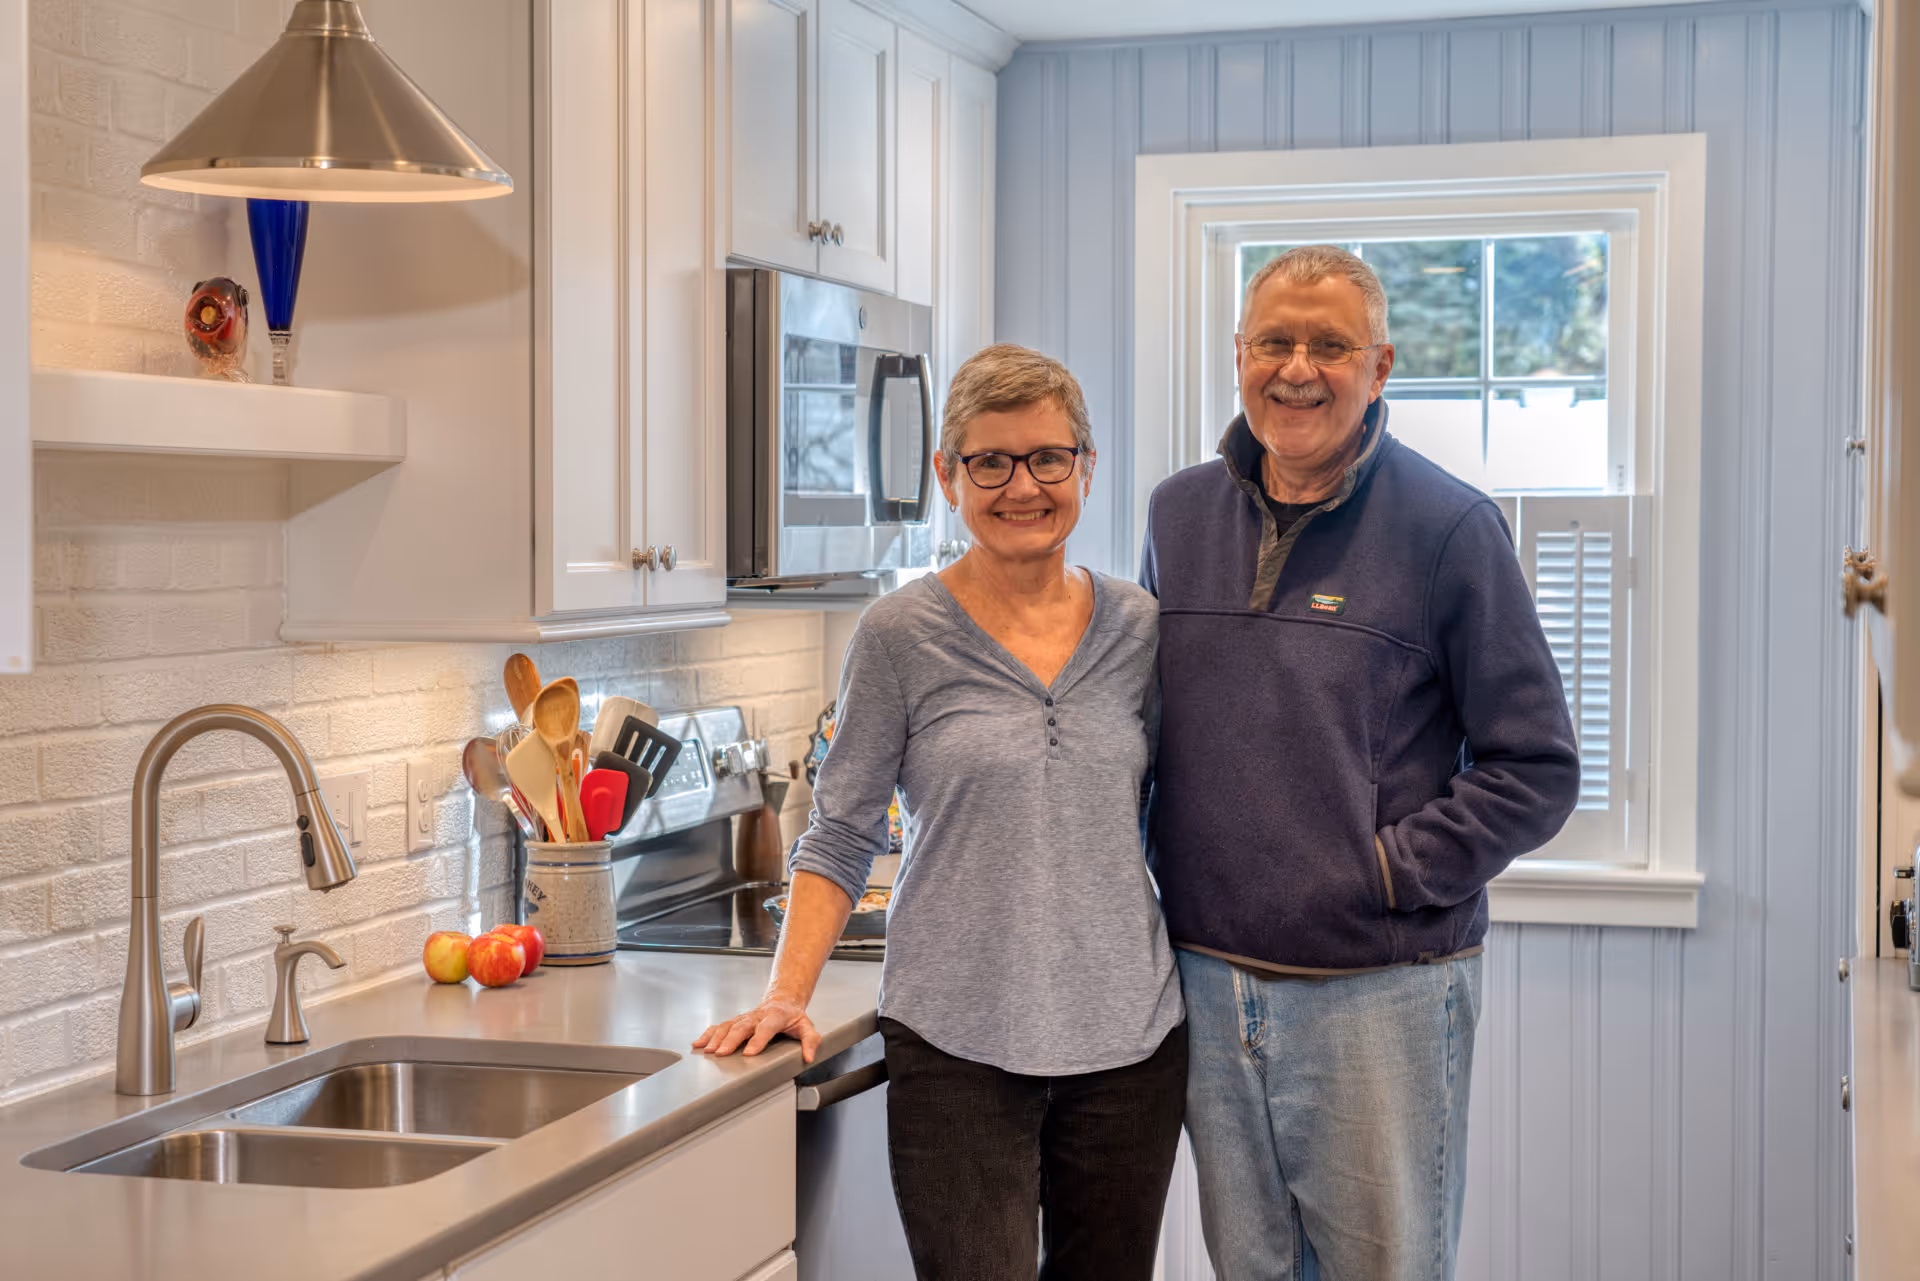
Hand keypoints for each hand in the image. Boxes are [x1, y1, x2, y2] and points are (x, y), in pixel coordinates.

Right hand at [692, 994, 821, 1062]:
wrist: (782, 1000)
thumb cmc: (792, 1016)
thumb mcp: (806, 1026)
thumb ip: (810, 1040)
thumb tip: (808, 1056)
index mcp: (775, 1016)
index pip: (766, 1028)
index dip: (758, 1040)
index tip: (749, 1053)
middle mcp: (757, 1016)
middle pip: (742, 1026)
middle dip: (731, 1040)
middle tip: (722, 1053)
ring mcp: (744, 1017)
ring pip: (728, 1025)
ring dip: (716, 1037)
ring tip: (708, 1051)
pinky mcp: (736, 1020)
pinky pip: (720, 1026)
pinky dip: (708, 1034)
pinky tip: (698, 1043)